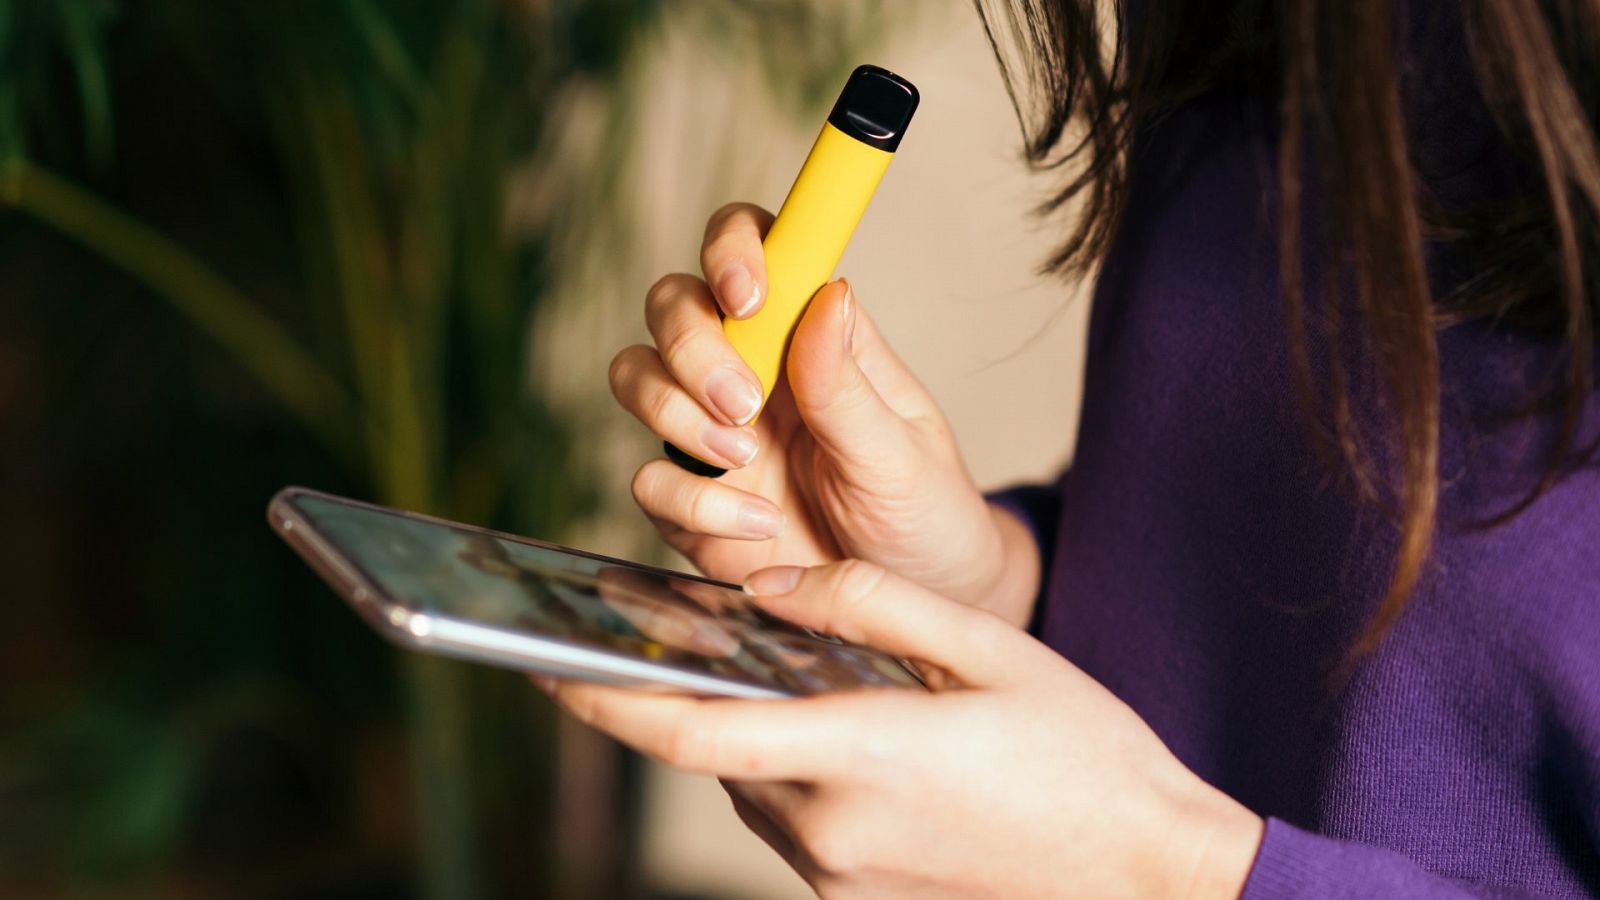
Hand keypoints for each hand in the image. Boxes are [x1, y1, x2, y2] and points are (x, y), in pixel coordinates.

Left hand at [540, 561, 1263, 898]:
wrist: (1148, 875)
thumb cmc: (1082, 756)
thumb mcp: (986, 649)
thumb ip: (867, 603)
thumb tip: (771, 587)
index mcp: (858, 756)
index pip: (691, 734)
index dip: (605, 700)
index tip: (543, 665)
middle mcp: (831, 830)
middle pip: (716, 751)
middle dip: (695, 692)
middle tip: (697, 630)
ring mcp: (841, 874)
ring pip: (751, 784)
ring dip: (749, 729)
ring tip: (793, 672)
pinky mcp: (857, 894)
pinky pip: (791, 817)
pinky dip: (789, 765)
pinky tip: (840, 726)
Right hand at [609, 202, 1038, 623]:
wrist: (913, 609)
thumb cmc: (923, 515)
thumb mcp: (903, 455)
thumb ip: (849, 386)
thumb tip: (828, 293)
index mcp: (811, 337)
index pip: (756, 247)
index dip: (732, 248)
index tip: (747, 295)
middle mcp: (752, 371)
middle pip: (674, 304)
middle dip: (693, 345)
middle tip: (744, 404)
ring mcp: (713, 434)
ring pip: (637, 375)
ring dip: (675, 412)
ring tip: (744, 460)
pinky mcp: (691, 503)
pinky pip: (648, 481)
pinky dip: (693, 503)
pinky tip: (758, 528)